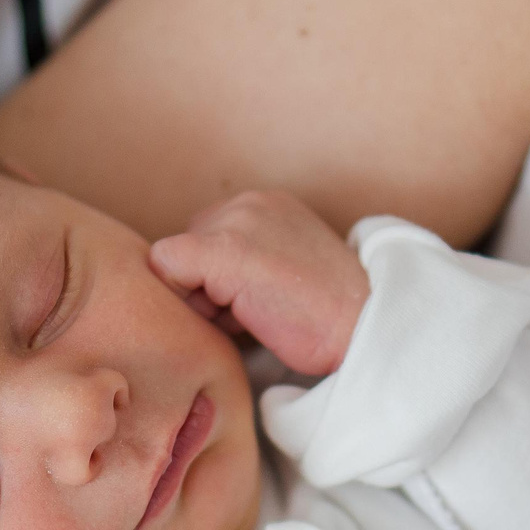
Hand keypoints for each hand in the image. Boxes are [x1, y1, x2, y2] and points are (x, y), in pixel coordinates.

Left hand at [151, 190, 371, 374]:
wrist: (363, 327)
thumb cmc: (327, 317)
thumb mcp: (286, 271)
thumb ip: (247, 263)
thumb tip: (194, 285)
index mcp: (269, 205)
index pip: (209, 236)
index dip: (218, 279)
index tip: (255, 302)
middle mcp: (250, 202)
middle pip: (188, 248)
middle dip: (206, 286)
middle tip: (253, 311)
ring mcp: (237, 222)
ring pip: (174, 261)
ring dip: (201, 297)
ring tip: (250, 313)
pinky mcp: (224, 249)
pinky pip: (166, 266)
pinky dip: (185, 297)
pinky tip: (231, 313)